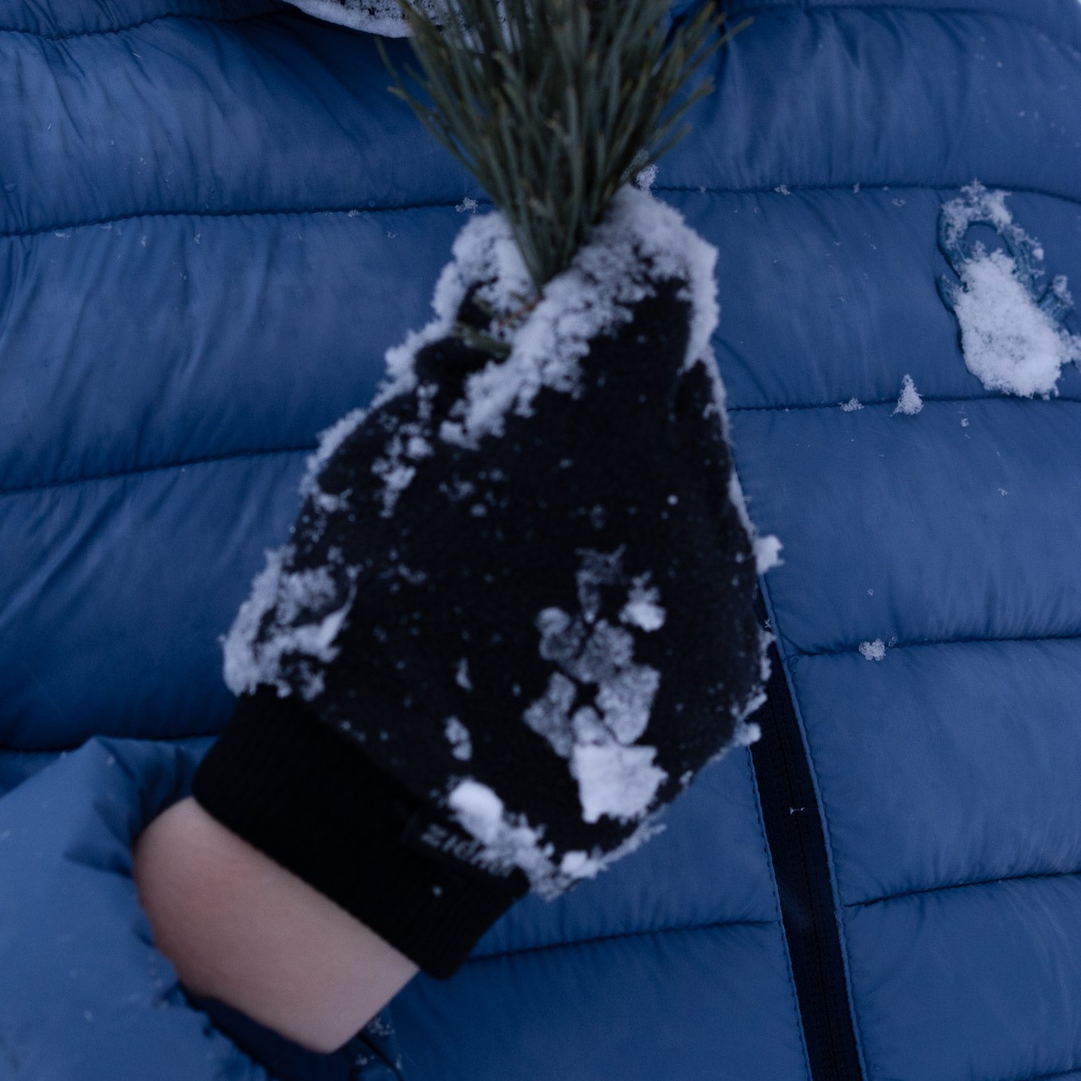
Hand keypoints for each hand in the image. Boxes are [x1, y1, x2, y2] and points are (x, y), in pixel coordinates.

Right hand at [191, 186, 773, 975]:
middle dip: (623, 386)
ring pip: (700, 497)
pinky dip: (656, 580)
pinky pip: (706, 592)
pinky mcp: (725, 688)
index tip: (584, 261)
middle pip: (683, 393)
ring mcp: (717, 606)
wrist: (374, 820)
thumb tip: (520, 266)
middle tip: (548, 415)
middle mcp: (685, 505)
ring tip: (554, 540)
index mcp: (593, 424)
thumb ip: (473, 351)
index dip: (616, 260)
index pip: (654, 284)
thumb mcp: (388, 444)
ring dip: (643, 488)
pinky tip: (580, 612)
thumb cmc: (355, 611)